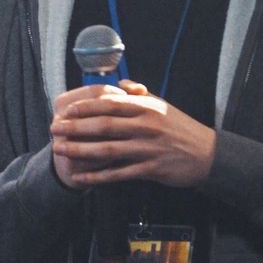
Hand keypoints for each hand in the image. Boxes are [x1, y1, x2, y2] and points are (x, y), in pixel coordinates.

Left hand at [49, 79, 215, 188]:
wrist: (207, 154)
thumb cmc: (181, 129)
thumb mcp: (163, 106)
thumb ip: (139, 95)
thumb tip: (120, 85)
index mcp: (146, 108)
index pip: (110, 104)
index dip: (85, 107)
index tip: (66, 110)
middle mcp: (146, 126)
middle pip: (104, 126)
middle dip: (75, 128)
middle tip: (55, 129)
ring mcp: (148, 148)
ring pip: (108, 149)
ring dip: (80, 150)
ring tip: (60, 150)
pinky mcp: (151, 169)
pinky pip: (119, 173)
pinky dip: (98, 176)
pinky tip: (81, 177)